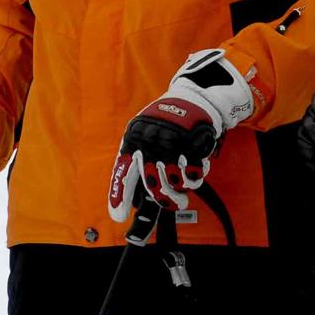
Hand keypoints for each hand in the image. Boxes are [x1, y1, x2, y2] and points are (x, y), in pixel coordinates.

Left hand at [108, 49, 254, 218]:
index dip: (119, 195)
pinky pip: (193, 174)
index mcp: (134, 139)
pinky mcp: (192, 144)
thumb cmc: (164, 122)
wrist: (192, 98)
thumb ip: (137, 159)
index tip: (117, 216)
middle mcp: (150, 142)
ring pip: (174, 183)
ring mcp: (171, 143)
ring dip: (182, 190)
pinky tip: (197, 172)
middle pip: (153, 185)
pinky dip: (196, 177)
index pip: (123, 171)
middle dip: (165, 200)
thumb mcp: (143, 133)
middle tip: (175, 204)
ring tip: (185, 186)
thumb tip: (136, 195)